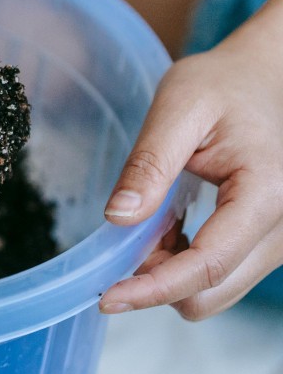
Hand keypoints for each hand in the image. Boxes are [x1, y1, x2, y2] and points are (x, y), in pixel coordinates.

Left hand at [99, 0, 282, 319]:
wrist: (265, 76)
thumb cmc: (224, 83)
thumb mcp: (178, 106)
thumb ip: (148, 164)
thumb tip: (118, 218)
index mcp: (268, 194)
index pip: (207, 264)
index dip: (152, 288)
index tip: (107, 297)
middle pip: (212, 291)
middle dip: (157, 281)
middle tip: (121, 241)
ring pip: (217, 289)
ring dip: (172, 272)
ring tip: (150, 222)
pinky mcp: (271, 239)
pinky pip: (225, 273)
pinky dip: (188, 261)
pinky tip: (169, 226)